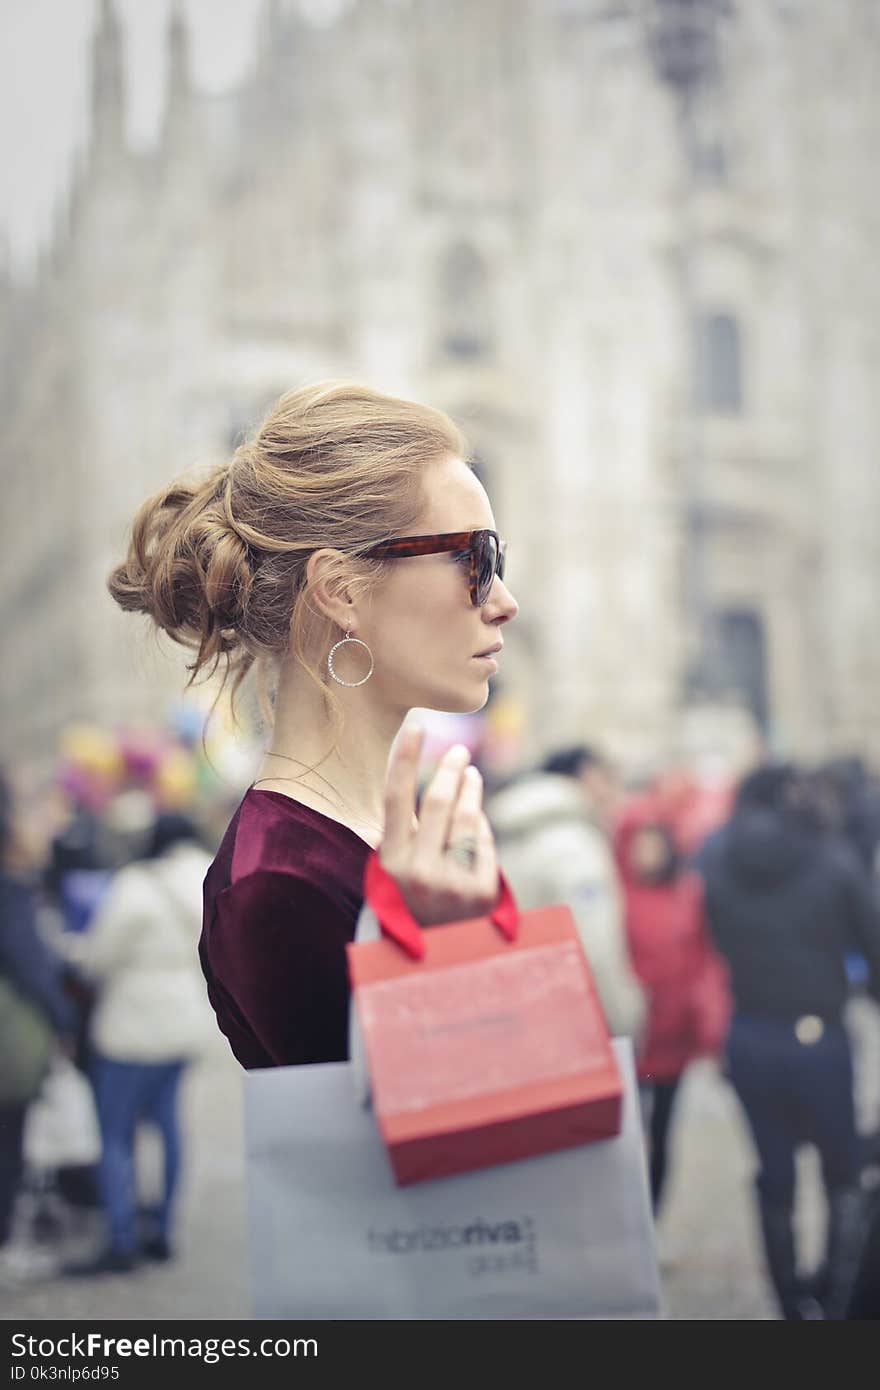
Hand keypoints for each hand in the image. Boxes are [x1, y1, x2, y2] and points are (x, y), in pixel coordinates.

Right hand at [379, 725, 499, 926]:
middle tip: (460, 751)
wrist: (437, 957)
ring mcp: (453, 884)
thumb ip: (408, 832)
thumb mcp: (396, 871)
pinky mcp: (483, 893)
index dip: (405, 758)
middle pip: (439, 801)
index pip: (396, 798)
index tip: (416, 725)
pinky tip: (477, 823)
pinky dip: (481, 829)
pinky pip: (485, 843)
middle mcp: (419, 873)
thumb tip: (439, 780)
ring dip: (472, 789)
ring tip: (471, 776)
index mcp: (390, 863)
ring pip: (468, 818)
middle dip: (451, 769)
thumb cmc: (413, 901)